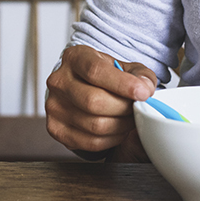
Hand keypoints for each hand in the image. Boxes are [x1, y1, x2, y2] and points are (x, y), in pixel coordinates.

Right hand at [45, 45, 156, 159]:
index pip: (96, 71)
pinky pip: (91, 142)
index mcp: (74, 58)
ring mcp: (54, 106)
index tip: (143, 93)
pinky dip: (111, 139)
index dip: (123, 84)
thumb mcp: (123, 67)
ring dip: (121, 126)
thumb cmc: (104, 77)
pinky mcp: (56, 129)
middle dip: (124, 109)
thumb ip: (140, 75)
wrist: (81, 88)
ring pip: (95, 125)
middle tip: (136, 109)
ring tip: (128, 118)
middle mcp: (59, 81)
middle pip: (94, 101)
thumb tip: (145, 88)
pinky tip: (116, 129)